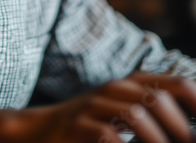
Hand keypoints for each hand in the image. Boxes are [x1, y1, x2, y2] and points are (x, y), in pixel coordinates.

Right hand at [0, 72, 195, 142]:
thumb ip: (151, 109)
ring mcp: (95, 106)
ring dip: (158, 142)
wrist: (41, 129)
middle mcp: (115, 89)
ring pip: (138, 116)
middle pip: (158, 99)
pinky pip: (109, 137)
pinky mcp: (79, 126)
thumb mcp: (122, 109)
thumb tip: (189, 129)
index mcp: (131, 83)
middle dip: (181, 129)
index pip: (176, 84)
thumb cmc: (90, 123)